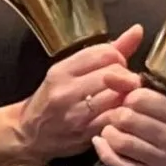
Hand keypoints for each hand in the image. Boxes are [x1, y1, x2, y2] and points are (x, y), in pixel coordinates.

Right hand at [14, 25, 144, 162]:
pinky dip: (122, 114)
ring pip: (118, 95)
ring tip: (119, 99)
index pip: (106, 53)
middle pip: (115, 73)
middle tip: (118, 85)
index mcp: (61, 71)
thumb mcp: (69, 71)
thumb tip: (137, 31)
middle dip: (124, 77)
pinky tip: (116, 113)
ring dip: (126, 96)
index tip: (114, 66)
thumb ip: (106, 52)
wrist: (28, 135)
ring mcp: (75, 113)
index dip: (118, 58)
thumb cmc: (51, 100)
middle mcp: (66, 90)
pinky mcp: (85, 133)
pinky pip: (115, 117)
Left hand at [92, 81, 165, 165]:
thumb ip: (141, 88)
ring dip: (109, 132)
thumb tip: (108, 75)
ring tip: (112, 128)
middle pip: (127, 120)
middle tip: (119, 116)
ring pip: (121, 142)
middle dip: (117, 114)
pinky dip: (104, 152)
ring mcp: (163, 161)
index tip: (130, 101)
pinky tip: (102, 142)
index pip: (141, 99)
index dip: (129, 97)